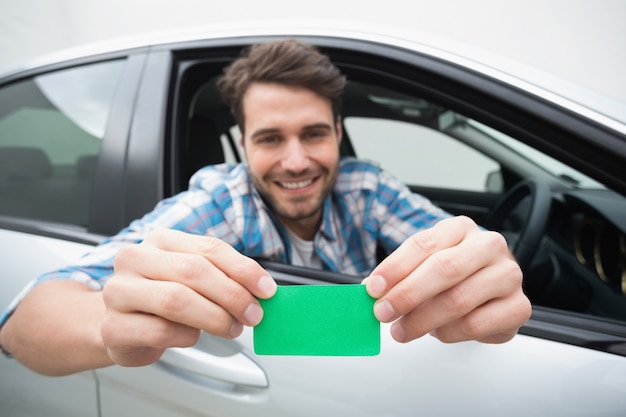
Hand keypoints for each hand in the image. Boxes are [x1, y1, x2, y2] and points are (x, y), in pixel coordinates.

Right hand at [101, 228, 276, 365]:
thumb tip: (261, 291)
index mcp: (160, 240)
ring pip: (177, 300)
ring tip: (232, 328)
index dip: (243, 269)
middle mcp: (136, 259)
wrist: (117, 325)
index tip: (267, 289)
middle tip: (253, 314)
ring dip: (215, 318)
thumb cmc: (159, 300)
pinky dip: (187, 336)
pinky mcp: (113, 326)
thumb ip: (222, 278)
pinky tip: (193, 336)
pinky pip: (161, 330)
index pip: (209, 248)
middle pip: (194, 271)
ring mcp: (119, 291)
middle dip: (232, 295)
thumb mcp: (190, 280)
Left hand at [365, 216, 530, 343]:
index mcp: (461, 228)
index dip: (395, 267)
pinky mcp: (519, 307)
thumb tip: (370, 290)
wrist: (491, 289)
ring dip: (423, 320)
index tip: (373, 288)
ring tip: (402, 330)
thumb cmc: (454, 275)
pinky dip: (449, 333)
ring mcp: (508, 275)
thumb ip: (400, 275)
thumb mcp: (424, 265)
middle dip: (407, 295)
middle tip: (383, 313)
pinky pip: (476, 324)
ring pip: (459, 299)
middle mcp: (489, 246)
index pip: (424, 243)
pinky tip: (436, 332)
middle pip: (444, 269)